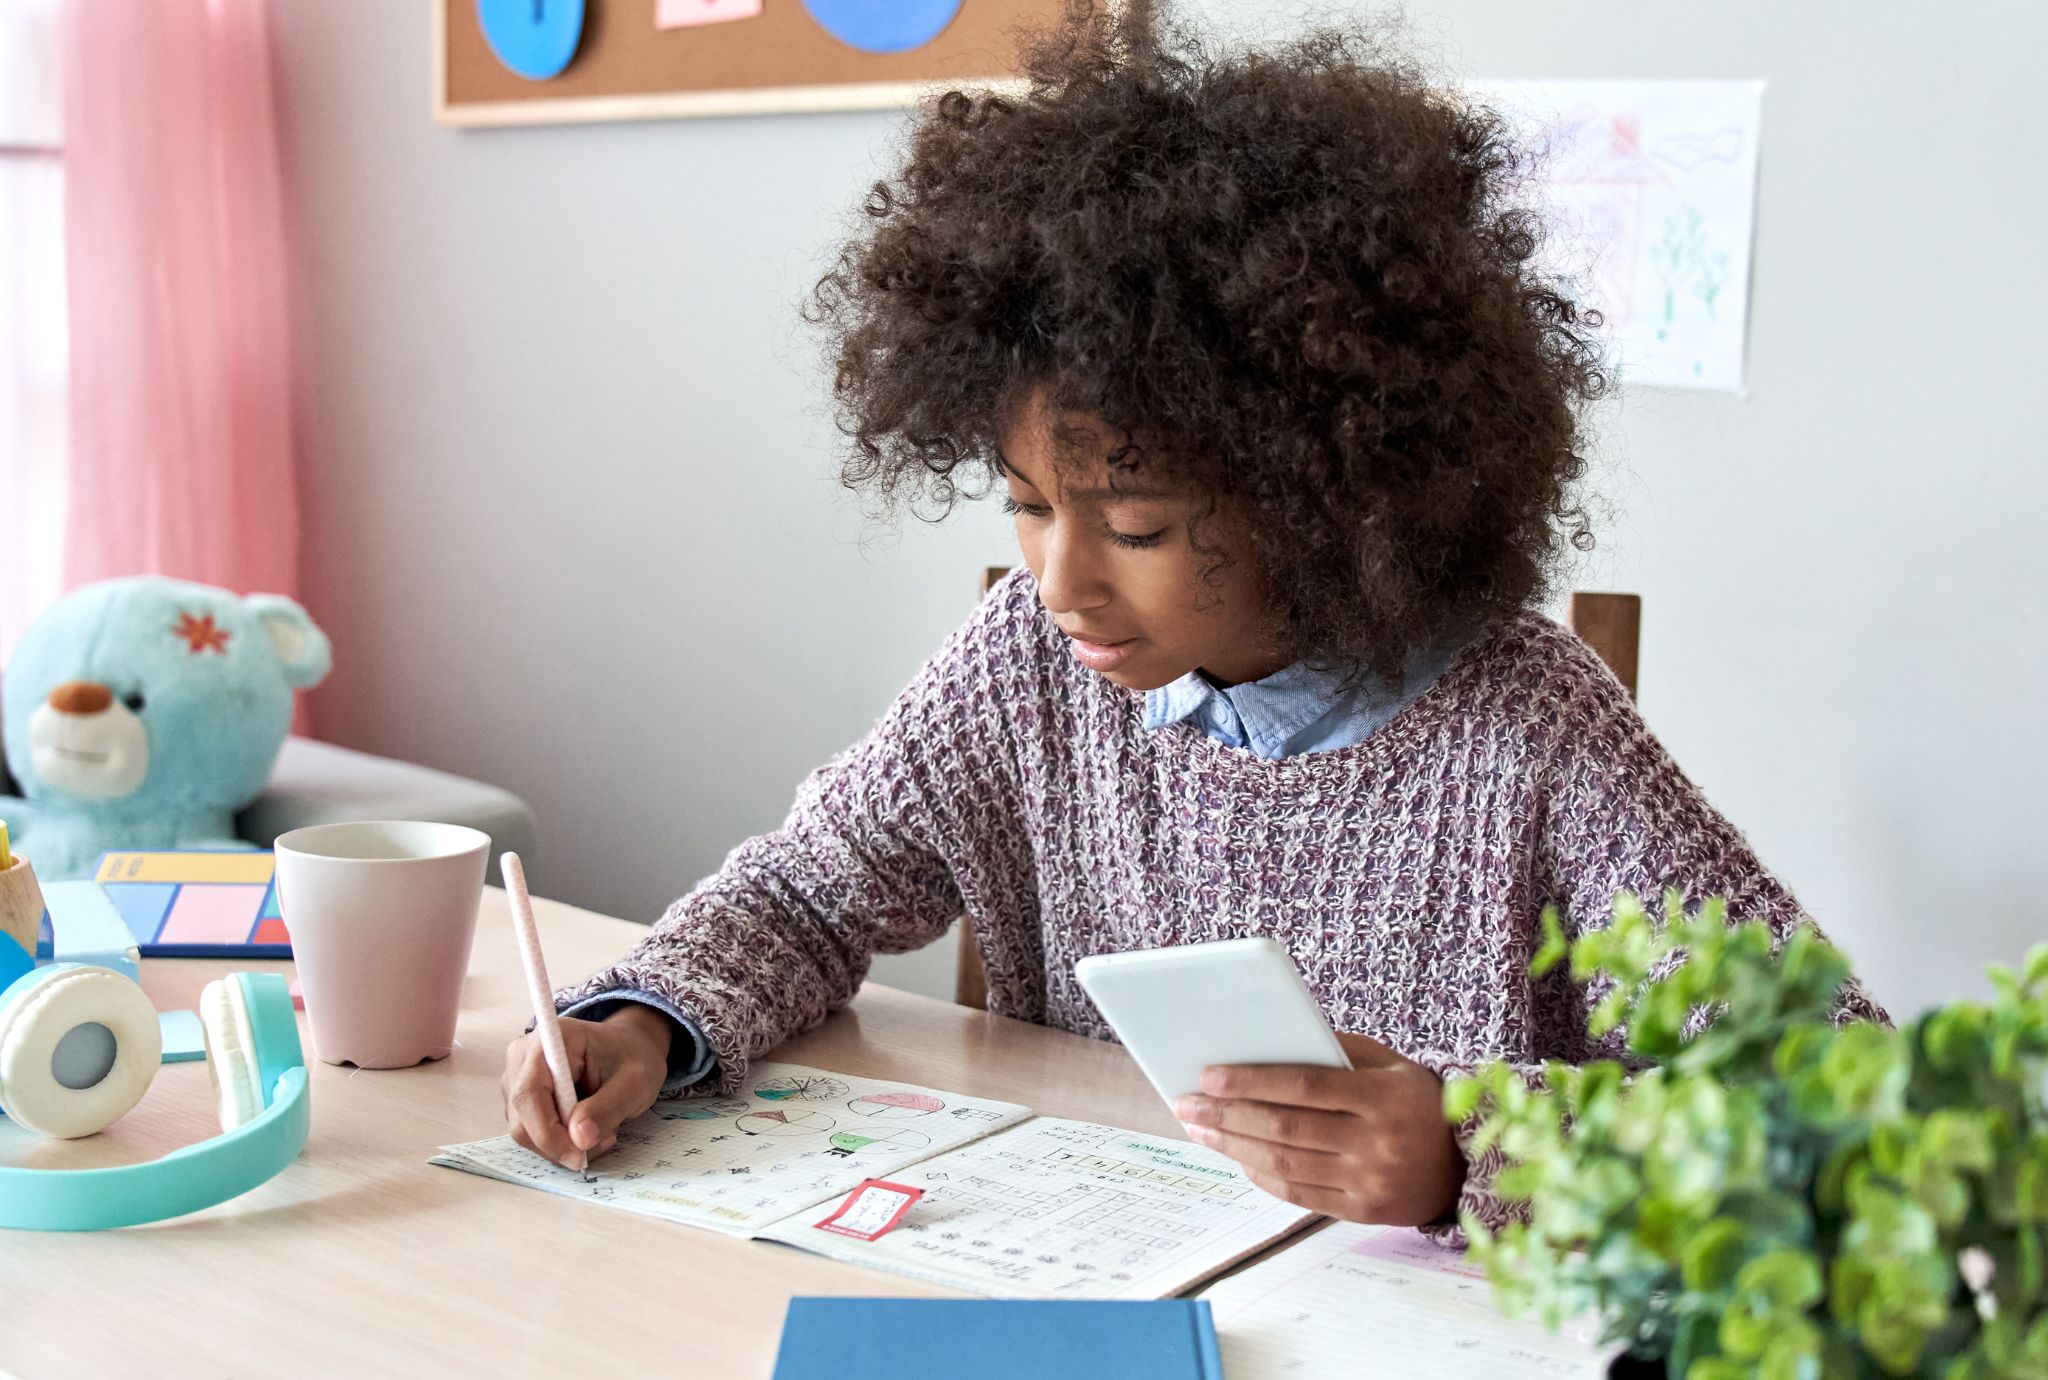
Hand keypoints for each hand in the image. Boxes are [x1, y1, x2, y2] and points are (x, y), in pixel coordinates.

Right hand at [500, 1006, 671, 1169]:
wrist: (629, 1047)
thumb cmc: (632, 1057)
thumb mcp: (634, 1083)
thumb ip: (607, 1108)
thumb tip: (578, 1140)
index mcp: (551, 1040)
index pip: (529, 1094)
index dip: (547, 1132)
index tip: (578, 1156)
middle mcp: (523, 1056)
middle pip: (522, 1118)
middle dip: (558, 1144)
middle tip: (603, 1142)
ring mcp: (518, 1077)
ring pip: (525, 1130)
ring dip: (561, 1144)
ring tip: (602, 1132)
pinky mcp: (522, 1096)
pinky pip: (531, 1130)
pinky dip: (558, 1140)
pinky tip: (587, 1129)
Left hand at [1173, 1032, 1465, 1226]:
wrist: (1467, 1163)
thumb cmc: (1415, 1101)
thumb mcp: (1387, 1064)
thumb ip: (1333, 1051)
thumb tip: (1264, 1043)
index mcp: (1382, 1097)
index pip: (1304, 1086)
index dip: (1251, 1080)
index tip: (1208, 1074)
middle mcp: (1376, 1142)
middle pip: (1285, 1128)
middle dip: (1227, 1114)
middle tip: (1187, 1104)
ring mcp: (1369, 1180)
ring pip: (1285, 1163)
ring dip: (1233, 1145)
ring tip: (1199, 1128)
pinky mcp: (1362, 1209)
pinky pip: (1298, 1193)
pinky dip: (1260, 1174)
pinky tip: (1235, 1155)